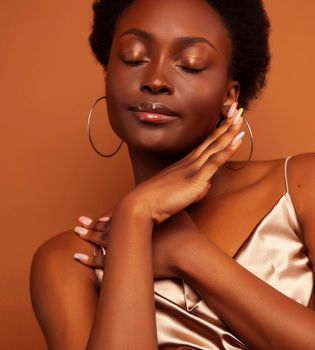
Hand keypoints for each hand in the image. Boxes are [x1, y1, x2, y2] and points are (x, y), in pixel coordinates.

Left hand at [73, 210, 202, 278]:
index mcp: (140, 218)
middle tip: (80, 221)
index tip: (98, 215)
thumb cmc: (184, 233)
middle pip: (106, 226)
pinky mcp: (124, 260)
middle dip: (93, 224)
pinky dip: (89, 259)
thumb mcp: (179, 214)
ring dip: (88, 237)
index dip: (107, 215)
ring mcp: (125, 245)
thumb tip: (180, 198)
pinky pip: (101, 261)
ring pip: (100, 241)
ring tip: (77, 233)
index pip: (118, 215)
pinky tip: (78, 258)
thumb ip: (175, 208)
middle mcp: (129, 229)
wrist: (186, 250)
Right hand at [122, 104, 243, 223]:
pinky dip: (228, 148)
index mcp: (187, 162)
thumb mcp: (180, 190)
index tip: (227, 118)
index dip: (218, 130)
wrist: (144, 203)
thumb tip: (206, 184)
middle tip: (237, 108)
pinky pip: (215, 160)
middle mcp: (191, 161)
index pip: (207, 143)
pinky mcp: (195, 178)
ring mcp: (194, 167)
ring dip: (230, 130)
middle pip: (213, 139)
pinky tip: (238, 138)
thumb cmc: (158, 198)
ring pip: (216, 145)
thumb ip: (195, 185)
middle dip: (227, 123)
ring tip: (240, 116)